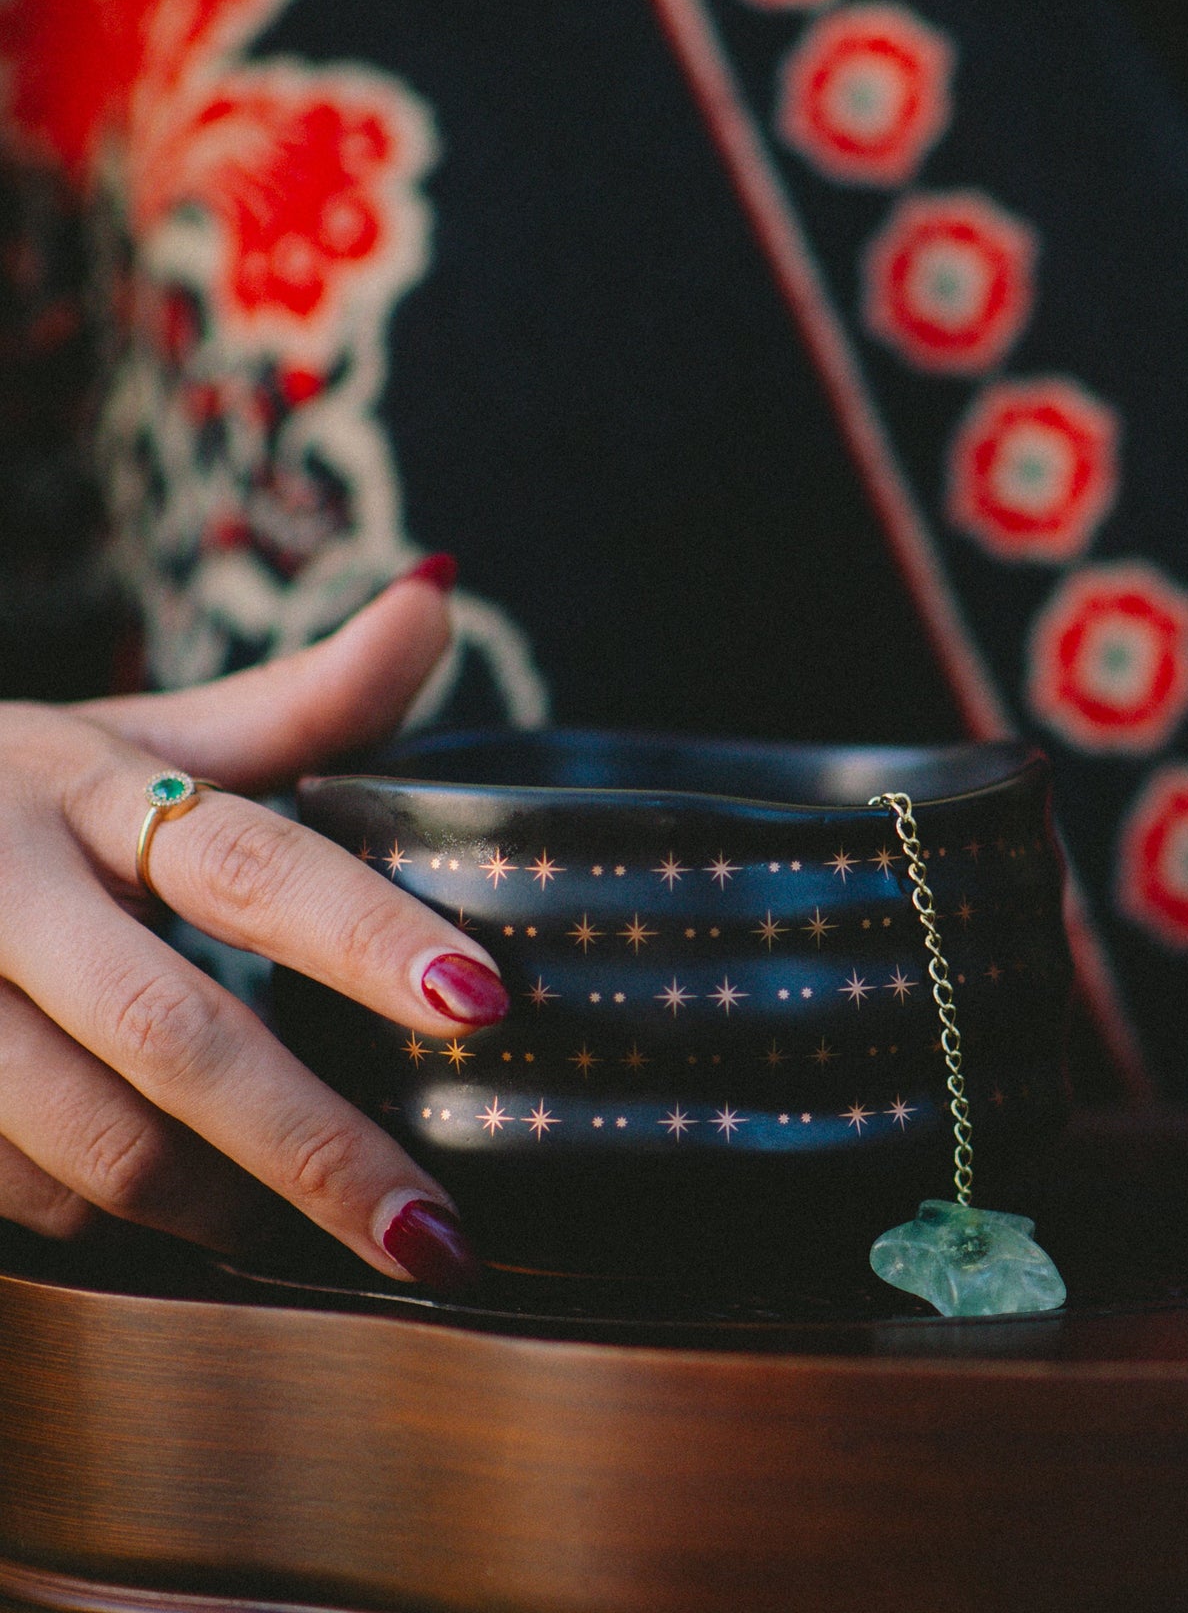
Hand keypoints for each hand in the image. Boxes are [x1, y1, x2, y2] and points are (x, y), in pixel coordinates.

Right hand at [0, 566, 502, 1290]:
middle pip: (177, 1033)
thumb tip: (437, 594)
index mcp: (83, 790)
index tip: (482, 1000)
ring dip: (224, 1209)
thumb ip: (294, 700)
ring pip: (88, 1143)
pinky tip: (203, 1235)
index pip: (248, 862)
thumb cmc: (0, 793)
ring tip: (342, 1249)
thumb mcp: (128, 734)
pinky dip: (118, 1228)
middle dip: (317, 1146)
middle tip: (435, 1232)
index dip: (365, 933)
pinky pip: (12, 1195)